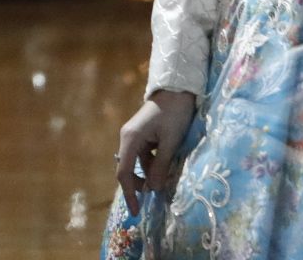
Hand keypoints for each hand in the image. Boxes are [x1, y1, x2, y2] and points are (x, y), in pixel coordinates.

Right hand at [115, 89, 195, 213]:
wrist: (178, 90)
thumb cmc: (175, 114)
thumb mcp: (171, 142)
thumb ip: (161, 165)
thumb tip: (153, 189)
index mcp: (131, 138)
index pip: (124, 171)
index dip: (129, 193)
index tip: (135, 211)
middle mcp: (128, 137)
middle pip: (127, 168)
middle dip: (138, 184)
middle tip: (153, 197)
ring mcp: (134, 135)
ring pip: (136, 163)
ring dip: (148, 174)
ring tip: (164, 180)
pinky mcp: (142, 134)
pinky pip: (143, 155)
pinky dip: (152, 164)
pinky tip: (165, 165)